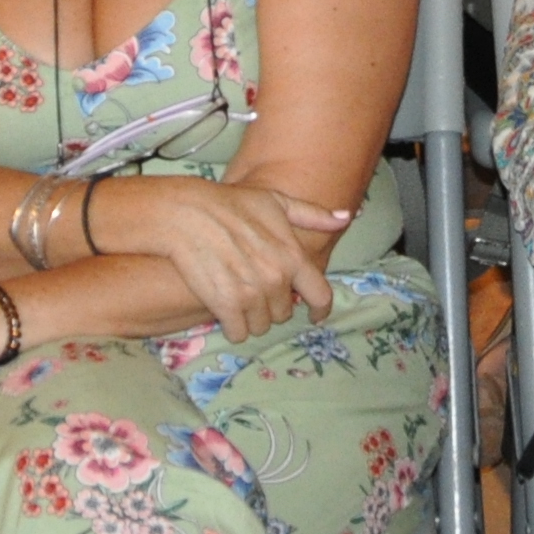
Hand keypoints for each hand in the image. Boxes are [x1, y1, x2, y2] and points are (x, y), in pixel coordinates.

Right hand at [122, 173, 357, 340]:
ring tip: (239, 297)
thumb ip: (312, 215)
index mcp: (292, 256)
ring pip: (261, 325)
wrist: (187, 214)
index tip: (315, 316)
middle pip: (284, 312)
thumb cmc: (231, 204)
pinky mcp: (225, 306)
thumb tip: (346, 217)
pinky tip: (225, 310)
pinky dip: (233, 326)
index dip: (320, 309)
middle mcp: (276, 279)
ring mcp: (251, 295)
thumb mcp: (275, 201)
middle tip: (256, 289)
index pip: (320, 296)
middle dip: (273, 305)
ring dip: (253, 317)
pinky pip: (238, 332)